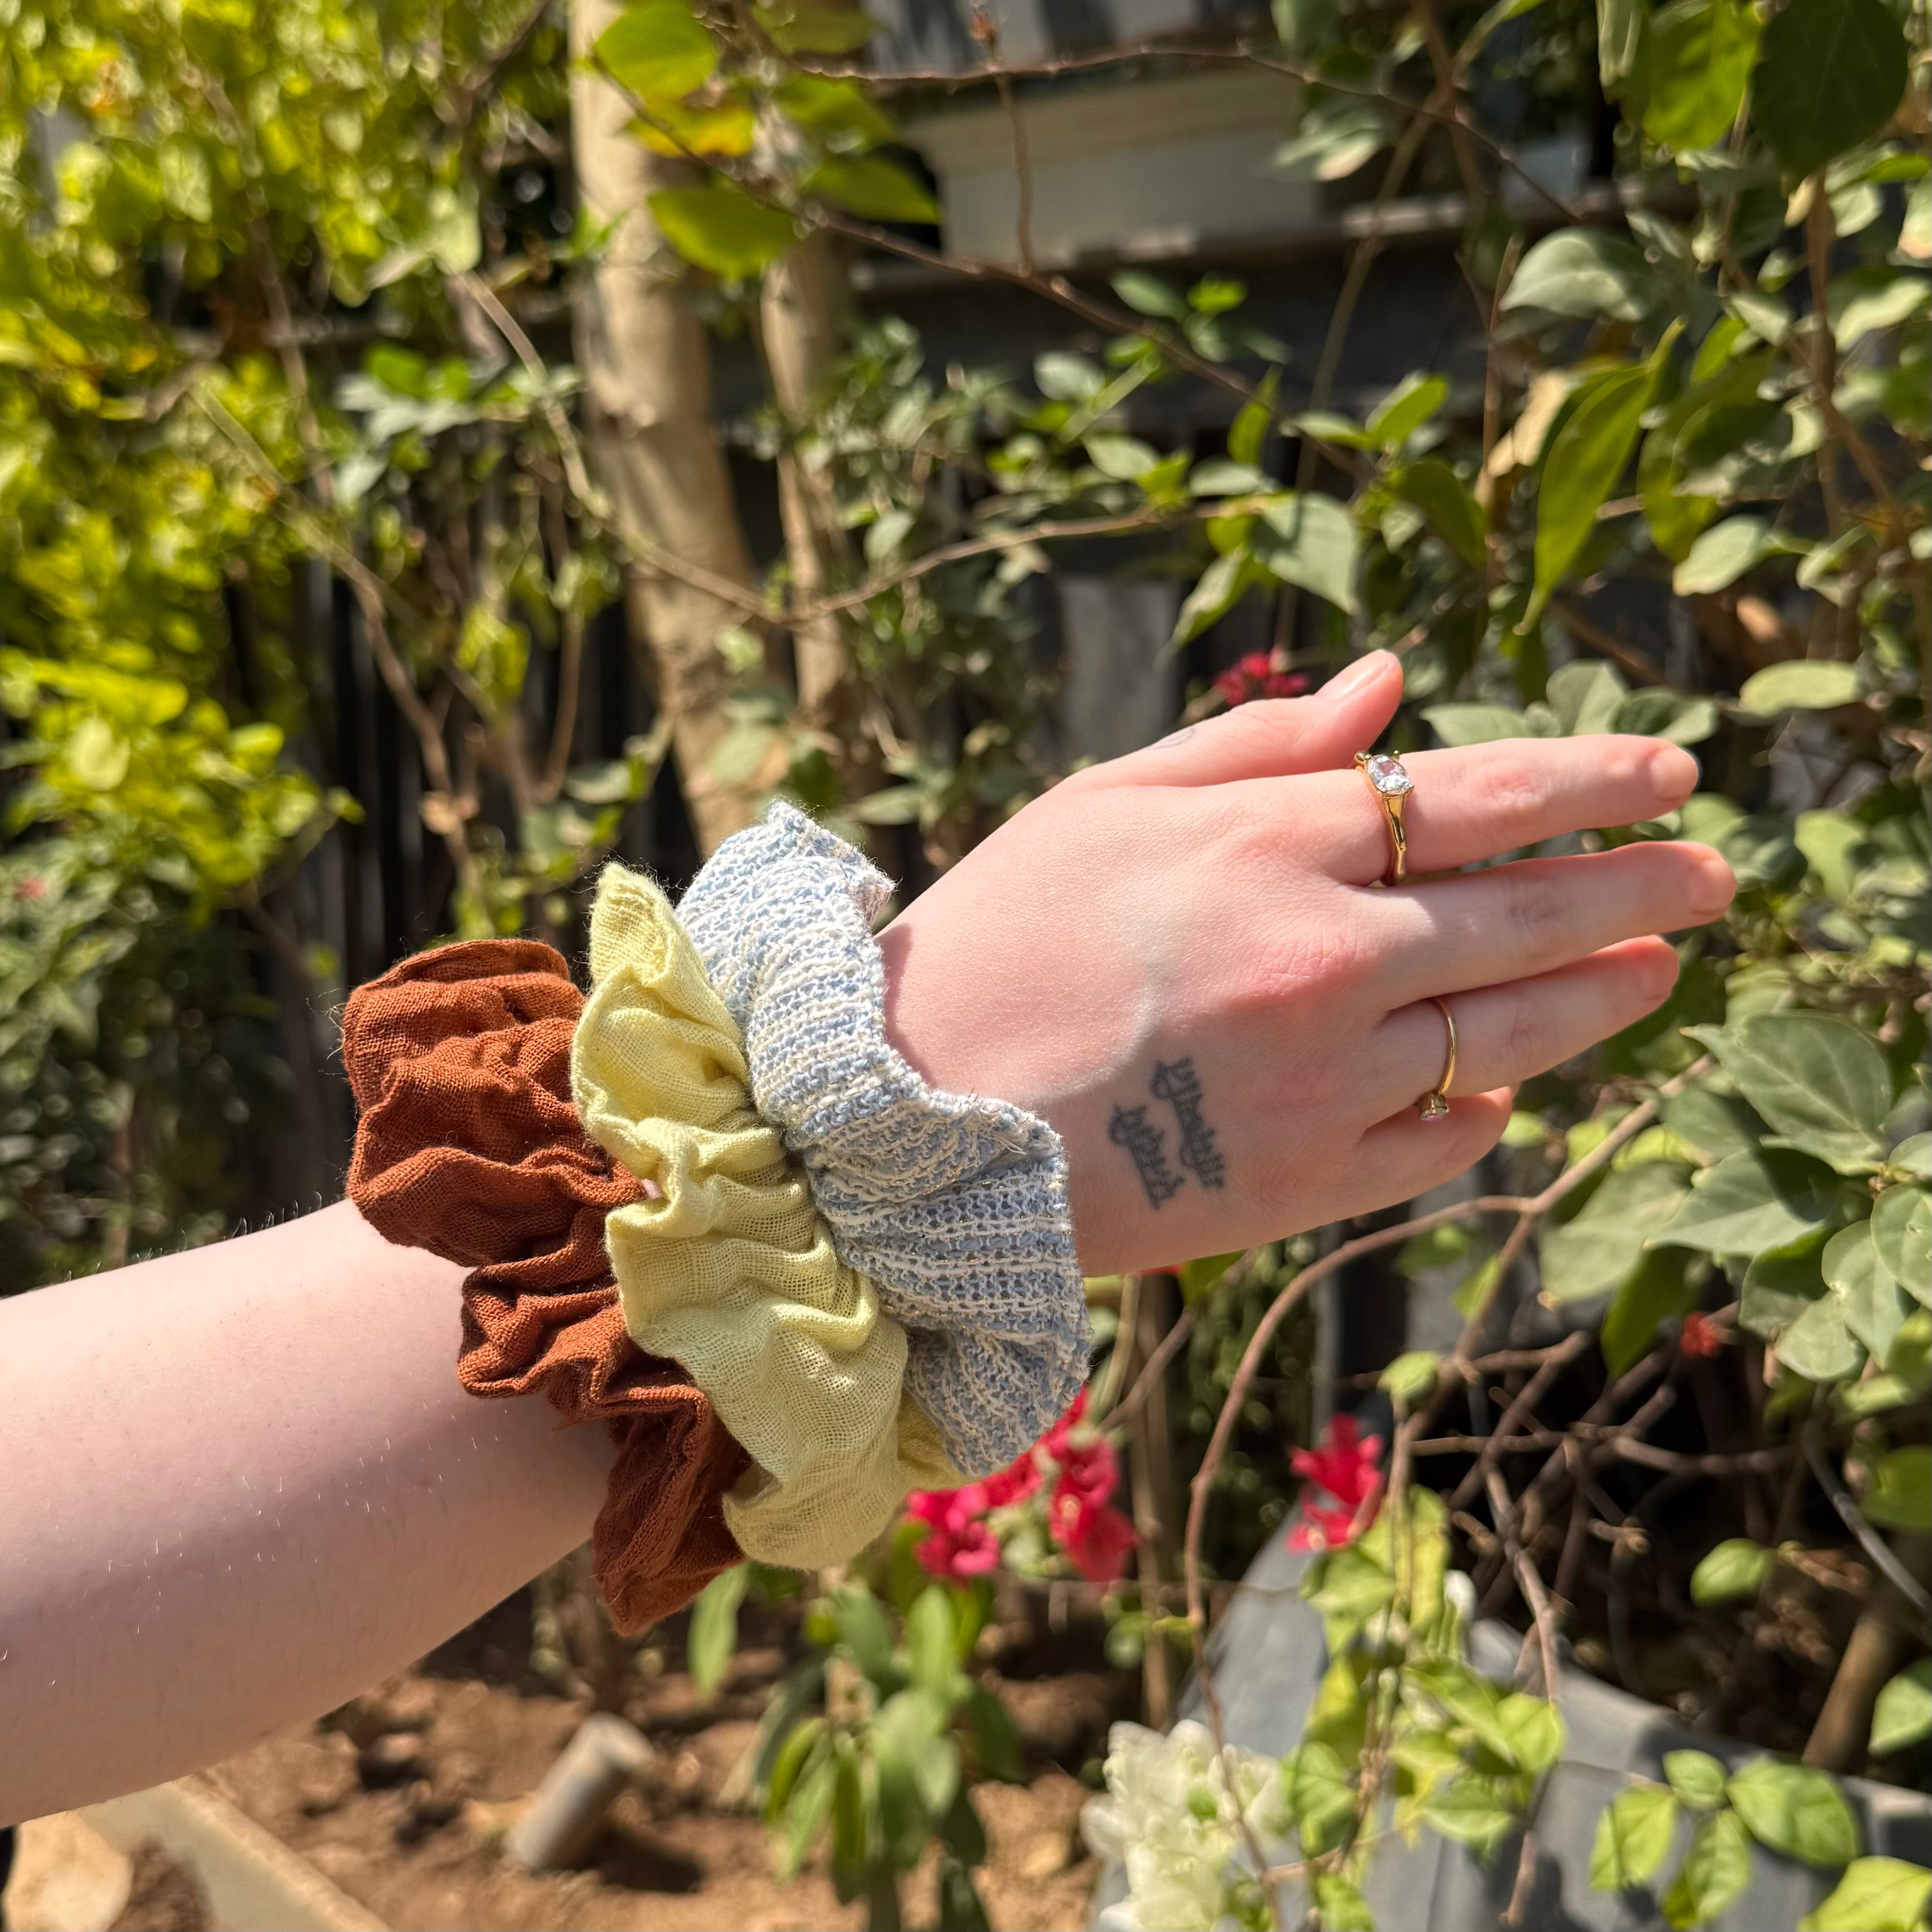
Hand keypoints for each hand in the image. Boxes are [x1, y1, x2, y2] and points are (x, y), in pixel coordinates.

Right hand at [879, 651, 1732, 1274]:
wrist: (905, 1121)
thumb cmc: (994, 939)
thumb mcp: (1103, 805)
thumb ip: (1256, 743)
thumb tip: (1388, 688)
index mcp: (1272, 844)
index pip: (1483, 793)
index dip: (1594, 776)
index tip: (1675, 768)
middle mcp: (1324, 954)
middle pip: (1531, 909)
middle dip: (1643, 884)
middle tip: (1718, 873)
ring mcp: (1327, 1078)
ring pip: (1515, 1029)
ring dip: (1603, 994)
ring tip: (1660, 968)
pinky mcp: (1305, 1182)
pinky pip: (1442, 1136)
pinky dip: (1491, 1104)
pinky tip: (1512, 1087)